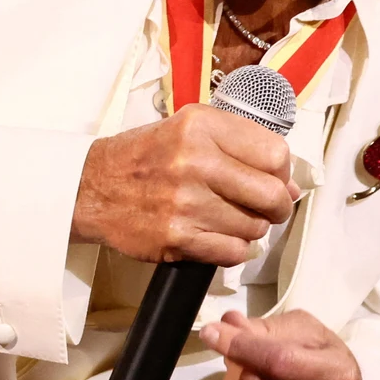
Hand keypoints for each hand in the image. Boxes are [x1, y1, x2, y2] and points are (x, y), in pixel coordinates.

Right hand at [72, 104, 298, 264]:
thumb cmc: (143, 158)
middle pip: (272, 194)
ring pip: (255, 227)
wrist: (91, 188)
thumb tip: (288, 184)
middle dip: (278, 206)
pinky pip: (233, 252)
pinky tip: (216, 235)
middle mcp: (196, 162)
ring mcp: (187, 203)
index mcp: (201, 127)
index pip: (275, 153)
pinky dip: (232, 248)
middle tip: (268, 208)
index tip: (275, 177)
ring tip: (228, 217)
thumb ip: (240, 146)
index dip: (283, 171)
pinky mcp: (178, 238)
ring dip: (250, 228)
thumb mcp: (189, 128)